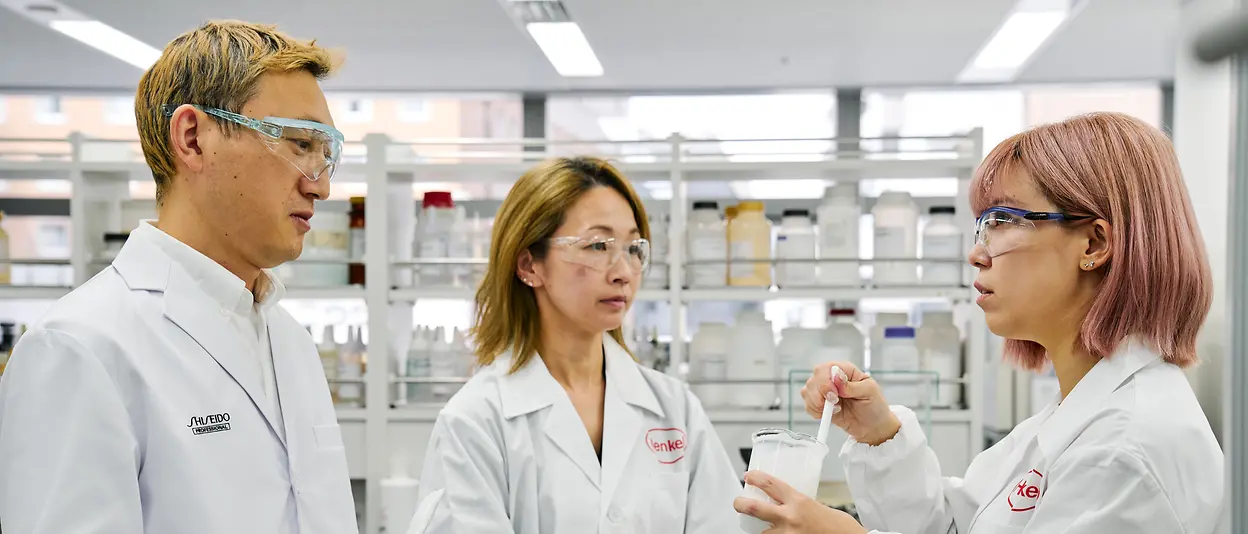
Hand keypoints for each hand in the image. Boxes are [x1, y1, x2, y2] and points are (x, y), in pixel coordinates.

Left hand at [733, 470, 865, 533]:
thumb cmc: (838, 526)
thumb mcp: (816, 506)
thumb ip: (798, 504)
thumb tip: (785, 503)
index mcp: (799, 501)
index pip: (770, 484)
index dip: (755, 478)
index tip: (748, 476)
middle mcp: (790, 518)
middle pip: (755, 508)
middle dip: (741, 504)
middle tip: (738, 502)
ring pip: (762, 533)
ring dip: (762, 530)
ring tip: (765, 528)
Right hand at [800, 361, 899, 445]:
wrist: (873, 427)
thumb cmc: (875, 406)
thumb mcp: (870, 392)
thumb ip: (853, 385)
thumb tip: (837, 378)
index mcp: (845, 370)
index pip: (826, 368)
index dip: (825, 381)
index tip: (833, 395)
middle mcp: (832, 379)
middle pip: (814, 379)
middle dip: (819, 394)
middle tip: (834, 404)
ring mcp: (824, 391)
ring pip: (807, 391)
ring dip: (817, 403)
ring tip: (834, 410)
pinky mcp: (820, 404)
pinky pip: (808, 404)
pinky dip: (814, 411)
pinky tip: (828, 414)